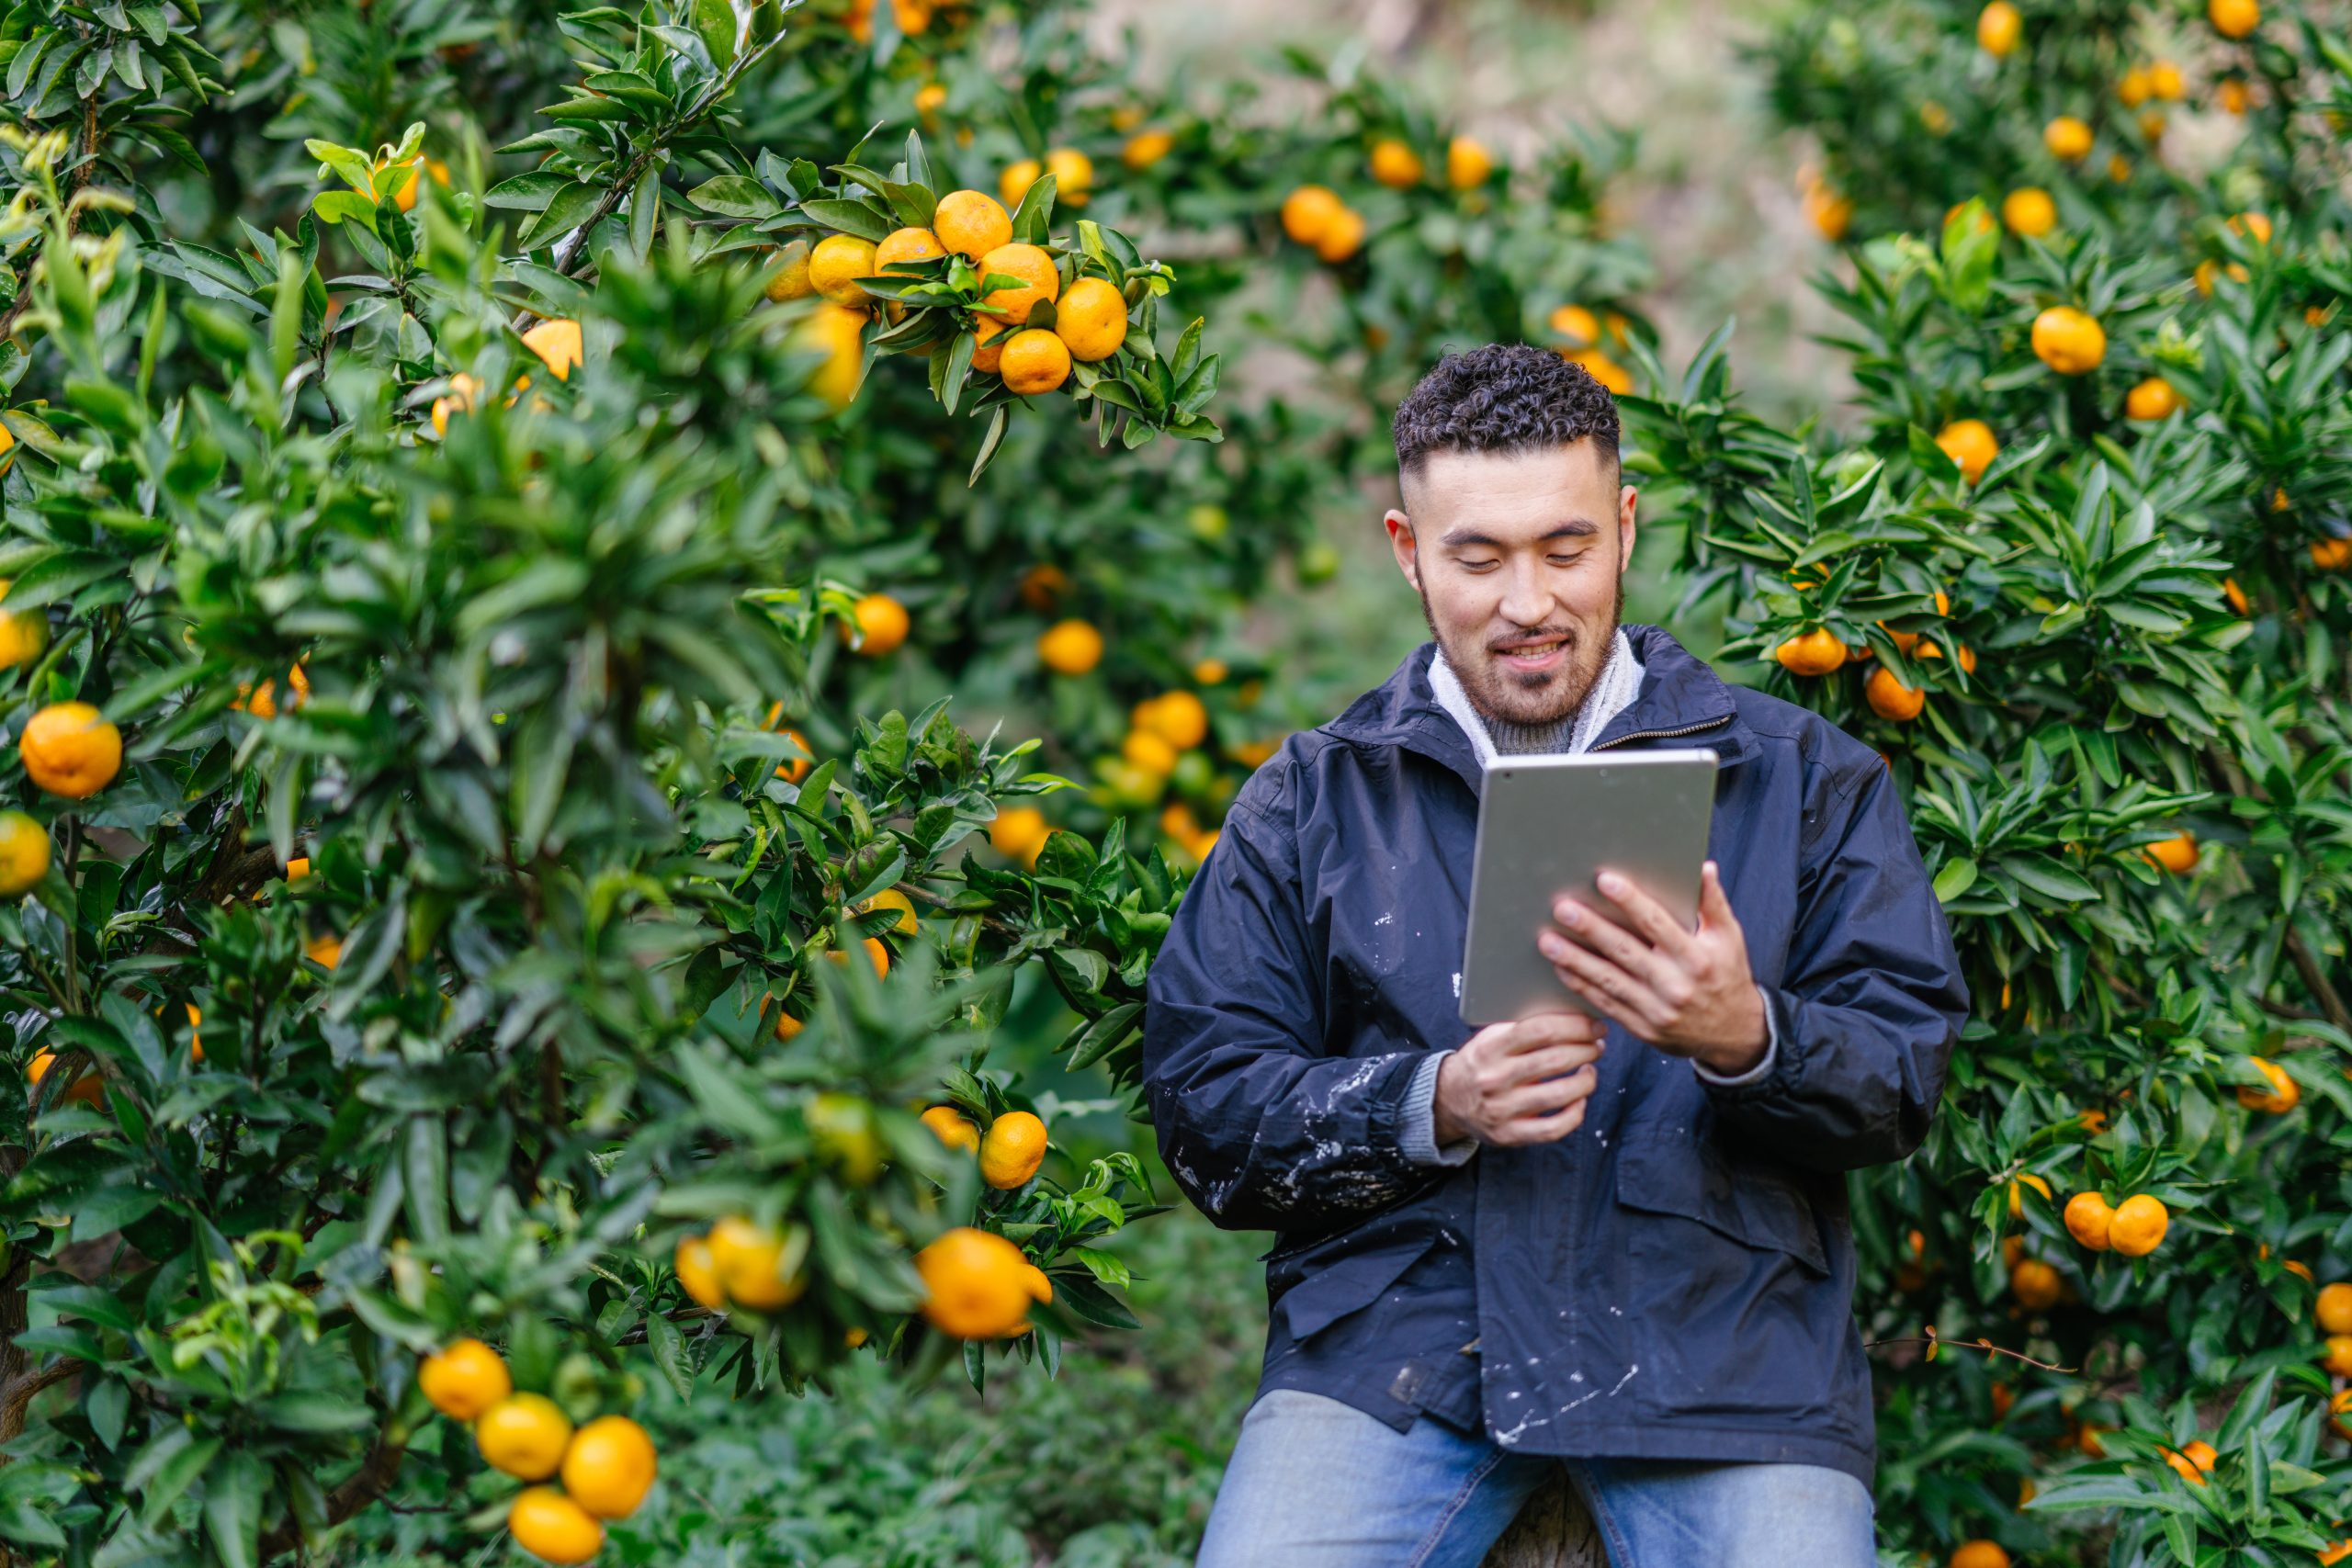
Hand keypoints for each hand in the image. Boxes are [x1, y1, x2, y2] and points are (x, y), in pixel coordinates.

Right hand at [1432, 1012, 1605, 1146]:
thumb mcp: (1491, 1037)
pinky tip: (1579, 1100)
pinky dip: (1575, 1113)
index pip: (1542, 1030)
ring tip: (1589, 1070)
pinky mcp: (1509, 1134)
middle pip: (1556, 1059)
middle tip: (1597, 1045)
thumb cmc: (1482, 1062)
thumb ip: (1524, 1027)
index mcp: (1491, 1047)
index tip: (1595, 1025)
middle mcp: (1495, 1078)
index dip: (1577, 1025)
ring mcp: (1502, 1109)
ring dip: (1586, 1080)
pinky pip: (1554, 1128)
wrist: (1447, 1099)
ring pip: (1560, 1094)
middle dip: (1587, 1049)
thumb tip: (1575, 1016)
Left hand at [1538, 861, 1768, 1076]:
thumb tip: (1703, 866)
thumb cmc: (1727, 976)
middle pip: (1625, 951)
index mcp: (1697, 958)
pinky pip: (1606, 1004)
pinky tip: (1561, 968)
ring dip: (1575, 959)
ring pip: (1608, 980)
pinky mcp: (1642, 1029)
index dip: (1630, 901)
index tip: (1604, 881)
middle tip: (1563, 908)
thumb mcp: (1729, 938)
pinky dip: (1581, 986)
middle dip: (1591, 928)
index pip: (1657, 924)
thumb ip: (1712, 903)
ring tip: (1547, 940)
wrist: (1734, 1034)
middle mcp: (1675, 985)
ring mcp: (1656, 1010)